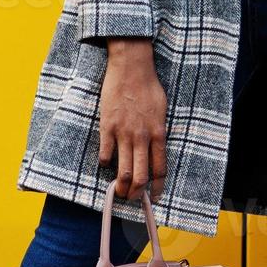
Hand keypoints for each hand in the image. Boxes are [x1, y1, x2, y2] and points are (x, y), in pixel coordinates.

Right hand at [99, 38, 168, 200]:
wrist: (131, 68)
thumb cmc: (148, 86)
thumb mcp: (162, 110)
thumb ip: (158, 131)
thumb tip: (156, 149)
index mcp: (158, 133)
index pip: (159, 168)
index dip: (157, 186)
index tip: (155, 197)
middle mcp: (142, 137)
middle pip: (140, 175)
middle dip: (137, 193)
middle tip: (133, 199)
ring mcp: (123, 134)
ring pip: (123, 170)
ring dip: (121, 186)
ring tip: (119, 192)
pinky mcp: (107, 128)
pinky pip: (105, 154)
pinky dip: (105, 163)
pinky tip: (106, 164)